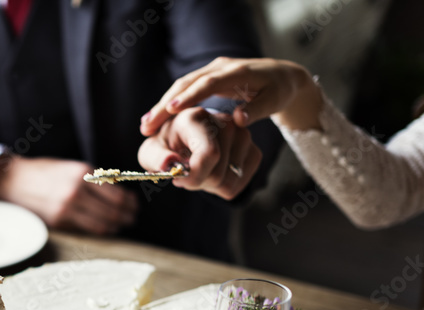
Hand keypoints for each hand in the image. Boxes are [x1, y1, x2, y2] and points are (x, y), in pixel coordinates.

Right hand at [0, 155, 137, 234]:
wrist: (13, 180)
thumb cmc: (43, 173)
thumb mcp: (70, 168)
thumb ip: (91, 179)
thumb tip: (117, 193)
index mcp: (82, 173)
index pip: (115, 192)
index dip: (129, 201)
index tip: (134, 204)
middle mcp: (77, 190)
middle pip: (113, 209)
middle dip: (126, 215)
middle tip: (132, 218)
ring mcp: (67, 207)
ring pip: (102, 223)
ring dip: (115, 225)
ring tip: (121, 225)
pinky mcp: (59, 220)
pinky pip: (86, 229)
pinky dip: (99, 230)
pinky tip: (105, 229)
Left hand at [138, 108, 260, 199]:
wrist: (184, 142)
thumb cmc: (166, 147)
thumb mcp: (151, 152)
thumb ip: (156, 158)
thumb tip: (169, 164)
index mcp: (198, 118)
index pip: (209, 154)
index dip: (195, 176)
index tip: (178, 181)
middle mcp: (226, 122)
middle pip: (218, 174)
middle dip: (197, 182)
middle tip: (185, 172)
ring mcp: (244, 136)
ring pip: (229, 182)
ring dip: (209, 186)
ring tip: (198, 170)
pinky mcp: (253, 151)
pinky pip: (239, 184)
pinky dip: (222, 187)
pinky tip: (212, 172)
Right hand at [139, 57, 321, 133]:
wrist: (281, 76)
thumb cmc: (279, 90)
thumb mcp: (275, 100)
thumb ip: (257, 110)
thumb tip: (237, 119)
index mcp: (237, 72)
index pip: (208, 83)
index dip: (189, 96)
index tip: (170, 110)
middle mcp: (220, 68)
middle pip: (186, 83)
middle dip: (164, 104)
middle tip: (147, 125)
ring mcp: (211, 71)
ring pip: (181, 86)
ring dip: (162, 105)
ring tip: (145, 125)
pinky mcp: (206, 78)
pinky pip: (184, 90)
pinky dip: (169, 103)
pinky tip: (156, 119)